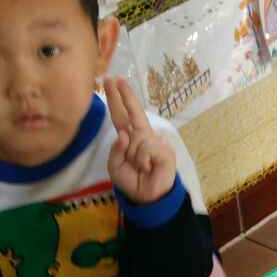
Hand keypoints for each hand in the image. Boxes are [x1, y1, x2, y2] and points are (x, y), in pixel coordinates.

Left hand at [105, 77, 176, 204]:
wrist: (147, 197)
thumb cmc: (132, 180)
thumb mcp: (115, 166)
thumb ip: (116, 150)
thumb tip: (124, 134)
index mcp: (130, 138)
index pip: (121, 116)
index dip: (116, 100)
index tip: (112, 82)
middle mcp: (142, 136)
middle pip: (133, 112)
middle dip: (123, 95)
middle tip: (114, 79)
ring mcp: (155, 141)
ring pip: (137, 139)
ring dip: (134, 157)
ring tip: (141, 168)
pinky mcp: (164, 150)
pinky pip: (147, 149)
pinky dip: (143, 161)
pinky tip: (149, 168)